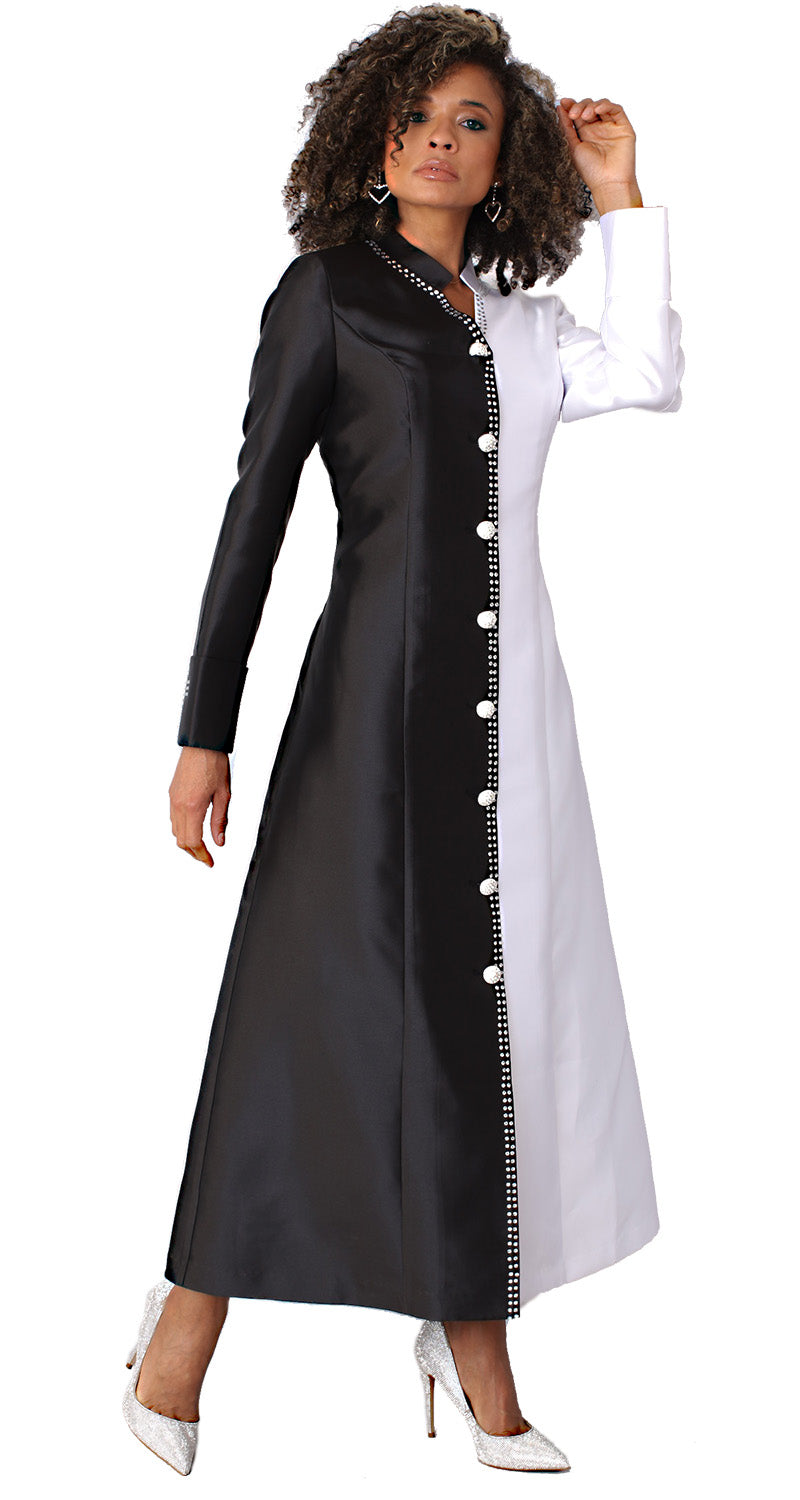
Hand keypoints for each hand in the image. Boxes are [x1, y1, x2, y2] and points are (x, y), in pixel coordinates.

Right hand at [169, 746, 230, 866]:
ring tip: (200, 846)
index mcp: (193, 807)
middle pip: (181, 840)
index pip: (193, 841)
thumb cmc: (214, 763)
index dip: (202, 855)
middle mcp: (178, 805)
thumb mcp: (224, 795)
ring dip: (186, 842)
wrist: (202, 744)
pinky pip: (173, 819)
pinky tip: (192, 829)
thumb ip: (220, 820)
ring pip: (175, 831)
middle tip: (206, 857)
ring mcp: (172, 799)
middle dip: (193, 852)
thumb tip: (219, 841)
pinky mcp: (171, 794)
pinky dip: (181, 829)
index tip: (209, 861)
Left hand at [555, 97, 641, 206]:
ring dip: (591, 106)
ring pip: (602, 106)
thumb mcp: (573, 146)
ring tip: (584, 116)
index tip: (563, 102)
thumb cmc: (591, 171)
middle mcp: (598, 130)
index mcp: (586, 134)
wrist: (608, 183)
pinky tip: (597, 110)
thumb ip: (567, 127)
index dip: (571, 105)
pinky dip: (605, 105)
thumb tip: (560, 108)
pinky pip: (616, 110)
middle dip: (580, 106)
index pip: (579, 114)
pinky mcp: (623, 127)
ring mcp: (611, 128)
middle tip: (574, 114)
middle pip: (589, 107)